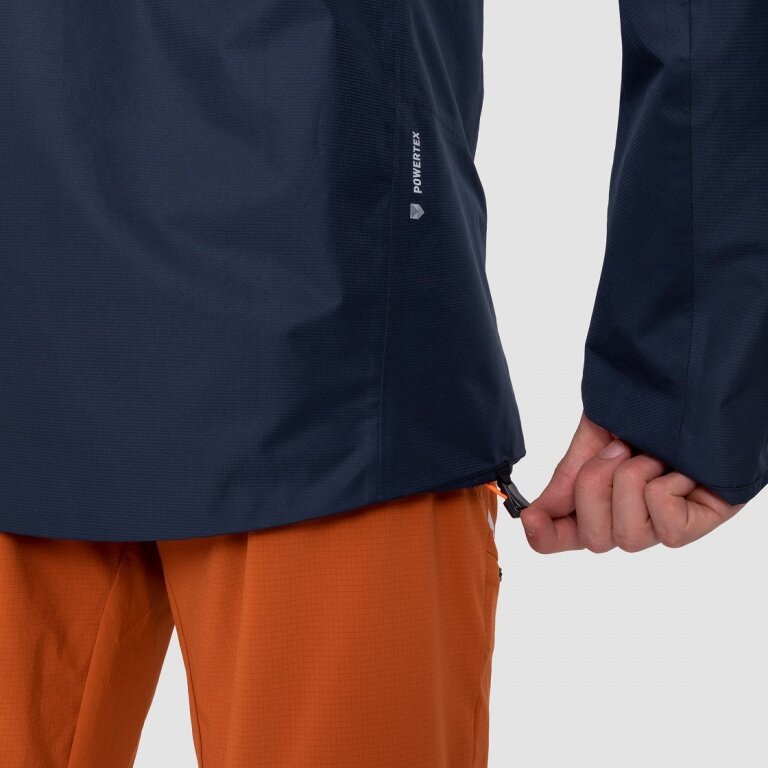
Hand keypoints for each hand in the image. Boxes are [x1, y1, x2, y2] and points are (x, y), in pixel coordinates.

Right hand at [521, 413, 743, 553]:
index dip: (545, 537)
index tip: (530, 518)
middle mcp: (631, 518)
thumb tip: (535, 514)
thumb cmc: (645, 403)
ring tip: (651, 454)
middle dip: (594, 487)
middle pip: (593, 540)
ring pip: (627, 537)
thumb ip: (567, 476)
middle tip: (615, 448)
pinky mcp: (701, 522)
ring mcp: (664, 524)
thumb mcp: (595, 434)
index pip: (566, 536)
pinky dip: (664, 490)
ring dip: (631, 482)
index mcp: (600, 499)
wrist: (690, 374)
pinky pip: (668, 530)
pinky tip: (680, 469)